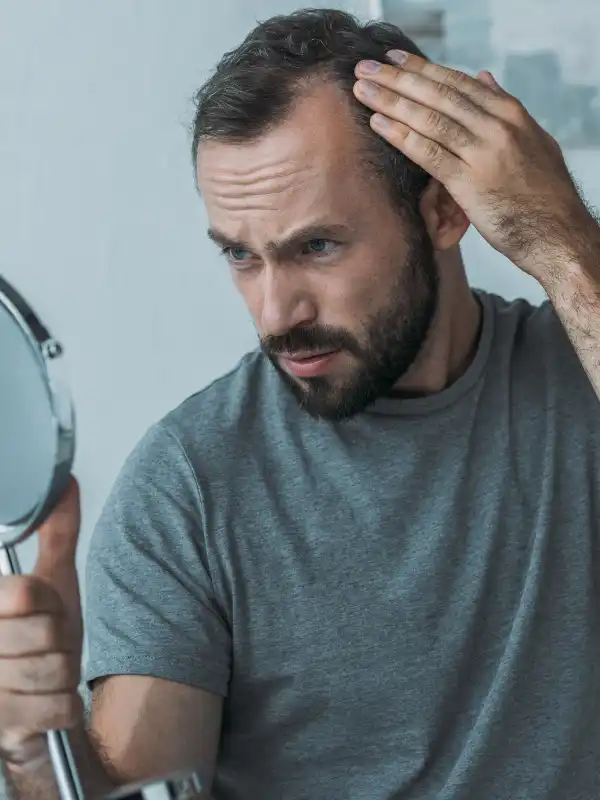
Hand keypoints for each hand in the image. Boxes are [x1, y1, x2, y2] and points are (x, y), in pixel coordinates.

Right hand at [0, 478, 83, 768]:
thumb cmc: (42, 643)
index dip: (47, 605)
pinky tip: (45, 705)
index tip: (35, 613)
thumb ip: (57, 533)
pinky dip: (64, 708)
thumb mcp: (53, 582)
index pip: (28, 595)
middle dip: (58, 642)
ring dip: (62, 676)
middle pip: (46, 632)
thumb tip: (66, 481)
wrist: (33, 709)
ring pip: (55, 671)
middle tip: (41, 650)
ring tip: (43, 677)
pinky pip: (58, 708)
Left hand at [353, 51, 596, 279]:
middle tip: (367, 68)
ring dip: (392, 101)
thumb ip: (505, 108)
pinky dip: (401, 136)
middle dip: (399, 78)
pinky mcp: (469, 183)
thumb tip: (483, 77)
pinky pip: (428, 153)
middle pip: (439, 95)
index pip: (458, 83)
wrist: (557, 233)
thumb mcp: (534, 140)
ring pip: (430, 119)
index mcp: (511, 114)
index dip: (423, 69)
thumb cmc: (544, 193)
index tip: (395, 59)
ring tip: (363, 90)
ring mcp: (483, 153)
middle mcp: (497, 127)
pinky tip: (378, 123)